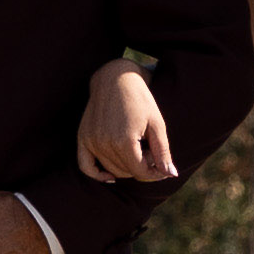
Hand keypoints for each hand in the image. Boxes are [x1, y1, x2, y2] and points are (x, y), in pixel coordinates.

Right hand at [77, 59, 175, 185]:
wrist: (115, 78)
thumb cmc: (140, 99)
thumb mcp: (157, 123)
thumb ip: (163, 151)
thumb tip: (171, 175)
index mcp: (124, 140)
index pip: (140, 172)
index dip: (154, 173)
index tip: (163, 168)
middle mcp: (104, 143)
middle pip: (126, 171)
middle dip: (142, 167)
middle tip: (151, 152)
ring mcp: (91, 141)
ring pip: (111, 169)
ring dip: (126, 166)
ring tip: (137, 150)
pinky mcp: (83, 138)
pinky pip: (85, 166)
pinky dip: (97, 174)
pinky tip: (110, 175)